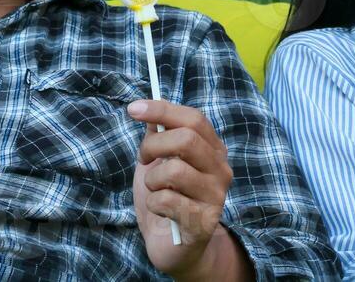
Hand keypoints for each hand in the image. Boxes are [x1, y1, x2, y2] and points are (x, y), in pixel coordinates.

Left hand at [129, 99, 241, 280]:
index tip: (133, 109)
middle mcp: (220, 169)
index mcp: (213, 150)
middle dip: (153, 146)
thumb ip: (158, 136)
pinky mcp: (204, 221)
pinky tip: (160, 210)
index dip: (162, 110)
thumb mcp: (158, 162)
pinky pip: (167, 200)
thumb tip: (147, 110)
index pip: (194, 119)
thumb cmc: (166, 198)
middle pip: (186, 139)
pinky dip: (153, 203)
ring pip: (174, 170)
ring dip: (152, 180)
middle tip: (144, 158)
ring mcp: (215, 196)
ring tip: (155, 189)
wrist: (174, 245)